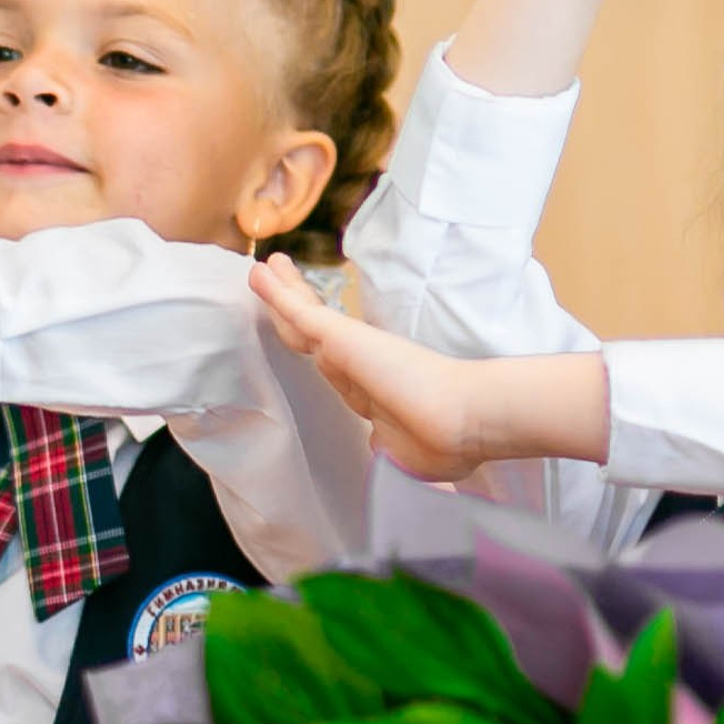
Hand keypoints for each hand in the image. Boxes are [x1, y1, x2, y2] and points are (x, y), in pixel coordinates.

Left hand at [248, 258, 496, 482]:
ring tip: (267, 268)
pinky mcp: (341, 339)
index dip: (320, 348)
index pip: (337, 365)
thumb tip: (381, 452)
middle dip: (296, 307)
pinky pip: (298, 313)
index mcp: (372, 392)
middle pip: (314, 333)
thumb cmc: (448, 441)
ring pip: (302, 318)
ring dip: (284, 292)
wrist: (464, 421)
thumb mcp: (406, 454)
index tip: (312, 338)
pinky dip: (276, 293)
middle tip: (281, 280)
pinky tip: (259, 273)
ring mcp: (349, 350)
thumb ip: (387, 447)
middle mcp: (358, 366)